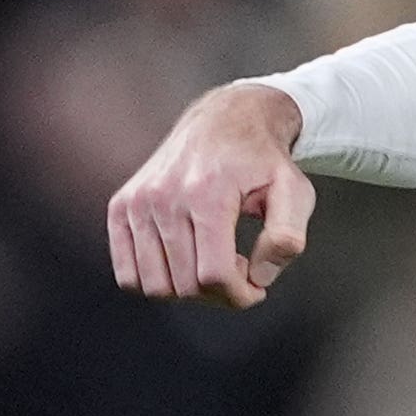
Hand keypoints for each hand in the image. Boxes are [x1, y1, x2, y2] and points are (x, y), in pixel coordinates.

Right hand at [105, 80, 315, 307]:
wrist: (225, 119)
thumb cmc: (262, 159)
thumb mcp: (294, 192)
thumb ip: (286, 238)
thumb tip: (259, 279)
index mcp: (207, 195)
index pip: (214, 275)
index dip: (240, 295)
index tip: (256, 287)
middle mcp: (164, 198)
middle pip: (185, 285)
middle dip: (219, 292)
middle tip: (239, 269)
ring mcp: (136, 202)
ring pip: (154, 286)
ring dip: (188, 290)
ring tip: (212, 261)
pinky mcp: (121, 206)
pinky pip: (128, 273)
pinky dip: (157, 280)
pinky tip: (184, 261)